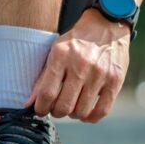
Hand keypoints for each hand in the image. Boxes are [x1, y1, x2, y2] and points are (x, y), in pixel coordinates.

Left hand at [27, 8, 129, 122]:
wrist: (106, 25)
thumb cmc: (76, 42)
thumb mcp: (55, 52)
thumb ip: (43, 78)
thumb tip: (29, 104)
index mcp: (61, 56)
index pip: (47, 94)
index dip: (41, 108)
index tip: (41, 110)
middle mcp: (81, 65)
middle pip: (64, 106)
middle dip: (57, 113)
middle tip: (57, 109)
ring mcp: (99, 74)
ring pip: (81, 111)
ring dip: (73, 115)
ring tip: (72, 107)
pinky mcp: (115, 80)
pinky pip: (102, 110)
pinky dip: (91, 117)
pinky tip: (86, 114)